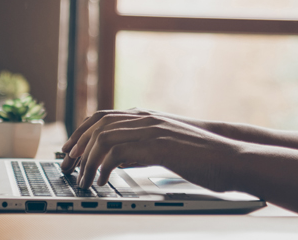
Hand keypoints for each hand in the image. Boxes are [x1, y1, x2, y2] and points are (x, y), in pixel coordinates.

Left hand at [60, 109, 243, 191]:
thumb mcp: (165, 148)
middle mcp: (146, 119)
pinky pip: (120, 152)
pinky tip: (103, 181)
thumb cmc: (200, 156)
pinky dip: (104, 167)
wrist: (229, 157)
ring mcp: (152, 130)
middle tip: (68, 168)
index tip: (68, 150)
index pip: (101, 116)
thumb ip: (141, 148)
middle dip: (78, 147)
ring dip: (88, 160)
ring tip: (84, 180)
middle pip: (97, 125)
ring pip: (104, 138)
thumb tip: (117, 159)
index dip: (80, 132)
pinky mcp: (158, 146)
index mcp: (146, 117)